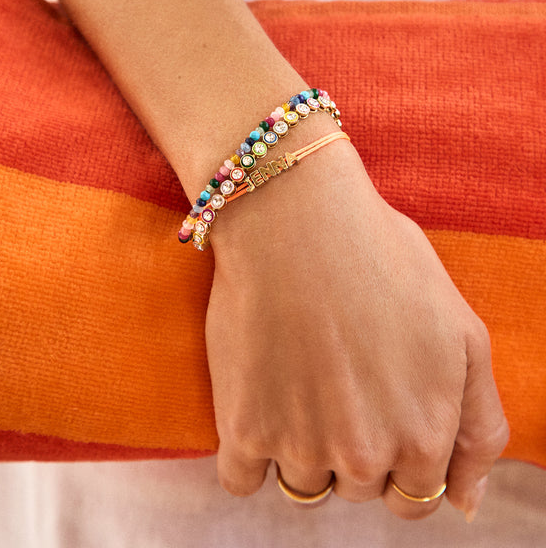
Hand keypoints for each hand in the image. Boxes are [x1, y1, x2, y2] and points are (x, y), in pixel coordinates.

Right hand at [205, 134, 508, 519]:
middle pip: (358, 489)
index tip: (374, 408)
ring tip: (297, 373)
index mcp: (424, 436)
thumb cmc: (381, 258)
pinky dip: (247, 451)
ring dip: (299, 446)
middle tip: (336, 374)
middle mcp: (366, 455)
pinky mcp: (243, 428)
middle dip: (351, 446)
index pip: (413, 497)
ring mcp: (301, 445)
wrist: (296, 217)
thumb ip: (479, 426)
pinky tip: (257, 397)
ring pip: (303, 485)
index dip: (396, 454)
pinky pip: (241, 480)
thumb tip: (464, 505)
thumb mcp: (463, 332)